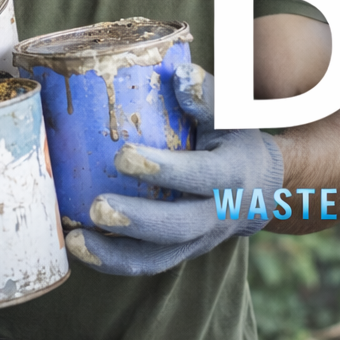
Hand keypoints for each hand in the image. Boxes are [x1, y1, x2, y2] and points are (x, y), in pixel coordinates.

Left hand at [64, 64, 280, 275]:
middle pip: (178, 226)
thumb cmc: (236, 142)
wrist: (263, 192)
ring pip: (159, 257)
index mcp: (230, 175)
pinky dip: (112, 262)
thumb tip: (178, 75)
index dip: (165, 169)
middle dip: (136, 220)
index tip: (123, 155)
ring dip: (115, 254)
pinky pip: (148, 264)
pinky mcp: (181, 253)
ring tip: (76, 240)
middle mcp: (217, 215)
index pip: (200, 176)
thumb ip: (206, 97)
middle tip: (96, 207)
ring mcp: (199, 240)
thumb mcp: (232, 116)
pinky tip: (78, 247)